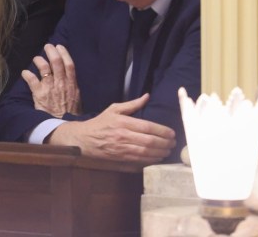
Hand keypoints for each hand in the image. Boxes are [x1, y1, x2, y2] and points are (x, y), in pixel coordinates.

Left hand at [22, 44, 80, 117]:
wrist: (62, 126)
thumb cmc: (70, 114)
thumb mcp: (76, 98)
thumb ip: (72, 86)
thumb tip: (69, 77)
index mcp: (71, 84)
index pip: (69, 64)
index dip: (64, 53)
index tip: (59, 46)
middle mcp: (61, 83)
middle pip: (56, 62)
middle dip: (51, 51)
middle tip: (47, 46)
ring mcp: (49, 88)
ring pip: (44, 68)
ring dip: (39, 60)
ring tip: (36, 58)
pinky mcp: (39, 94)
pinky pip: (32, 80)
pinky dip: (27, 74)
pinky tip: (25, 72)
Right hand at [46, 93, 175, 163]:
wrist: (84, 139)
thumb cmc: (100, 123)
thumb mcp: (114, 109)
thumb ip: (132, 104)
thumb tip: (147, 96)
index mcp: (123, 122)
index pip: (147, 127)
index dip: (162, 131)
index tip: (172, 133)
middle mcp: (123, 136)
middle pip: (149, 141)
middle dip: (164, 143)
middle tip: (173, 143)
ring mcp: (122, 149)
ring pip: (146, 153)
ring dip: (160, 152)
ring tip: (168, 150)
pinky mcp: (120, 158)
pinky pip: (140, 161)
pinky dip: (151, 160)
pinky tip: (158, 158)